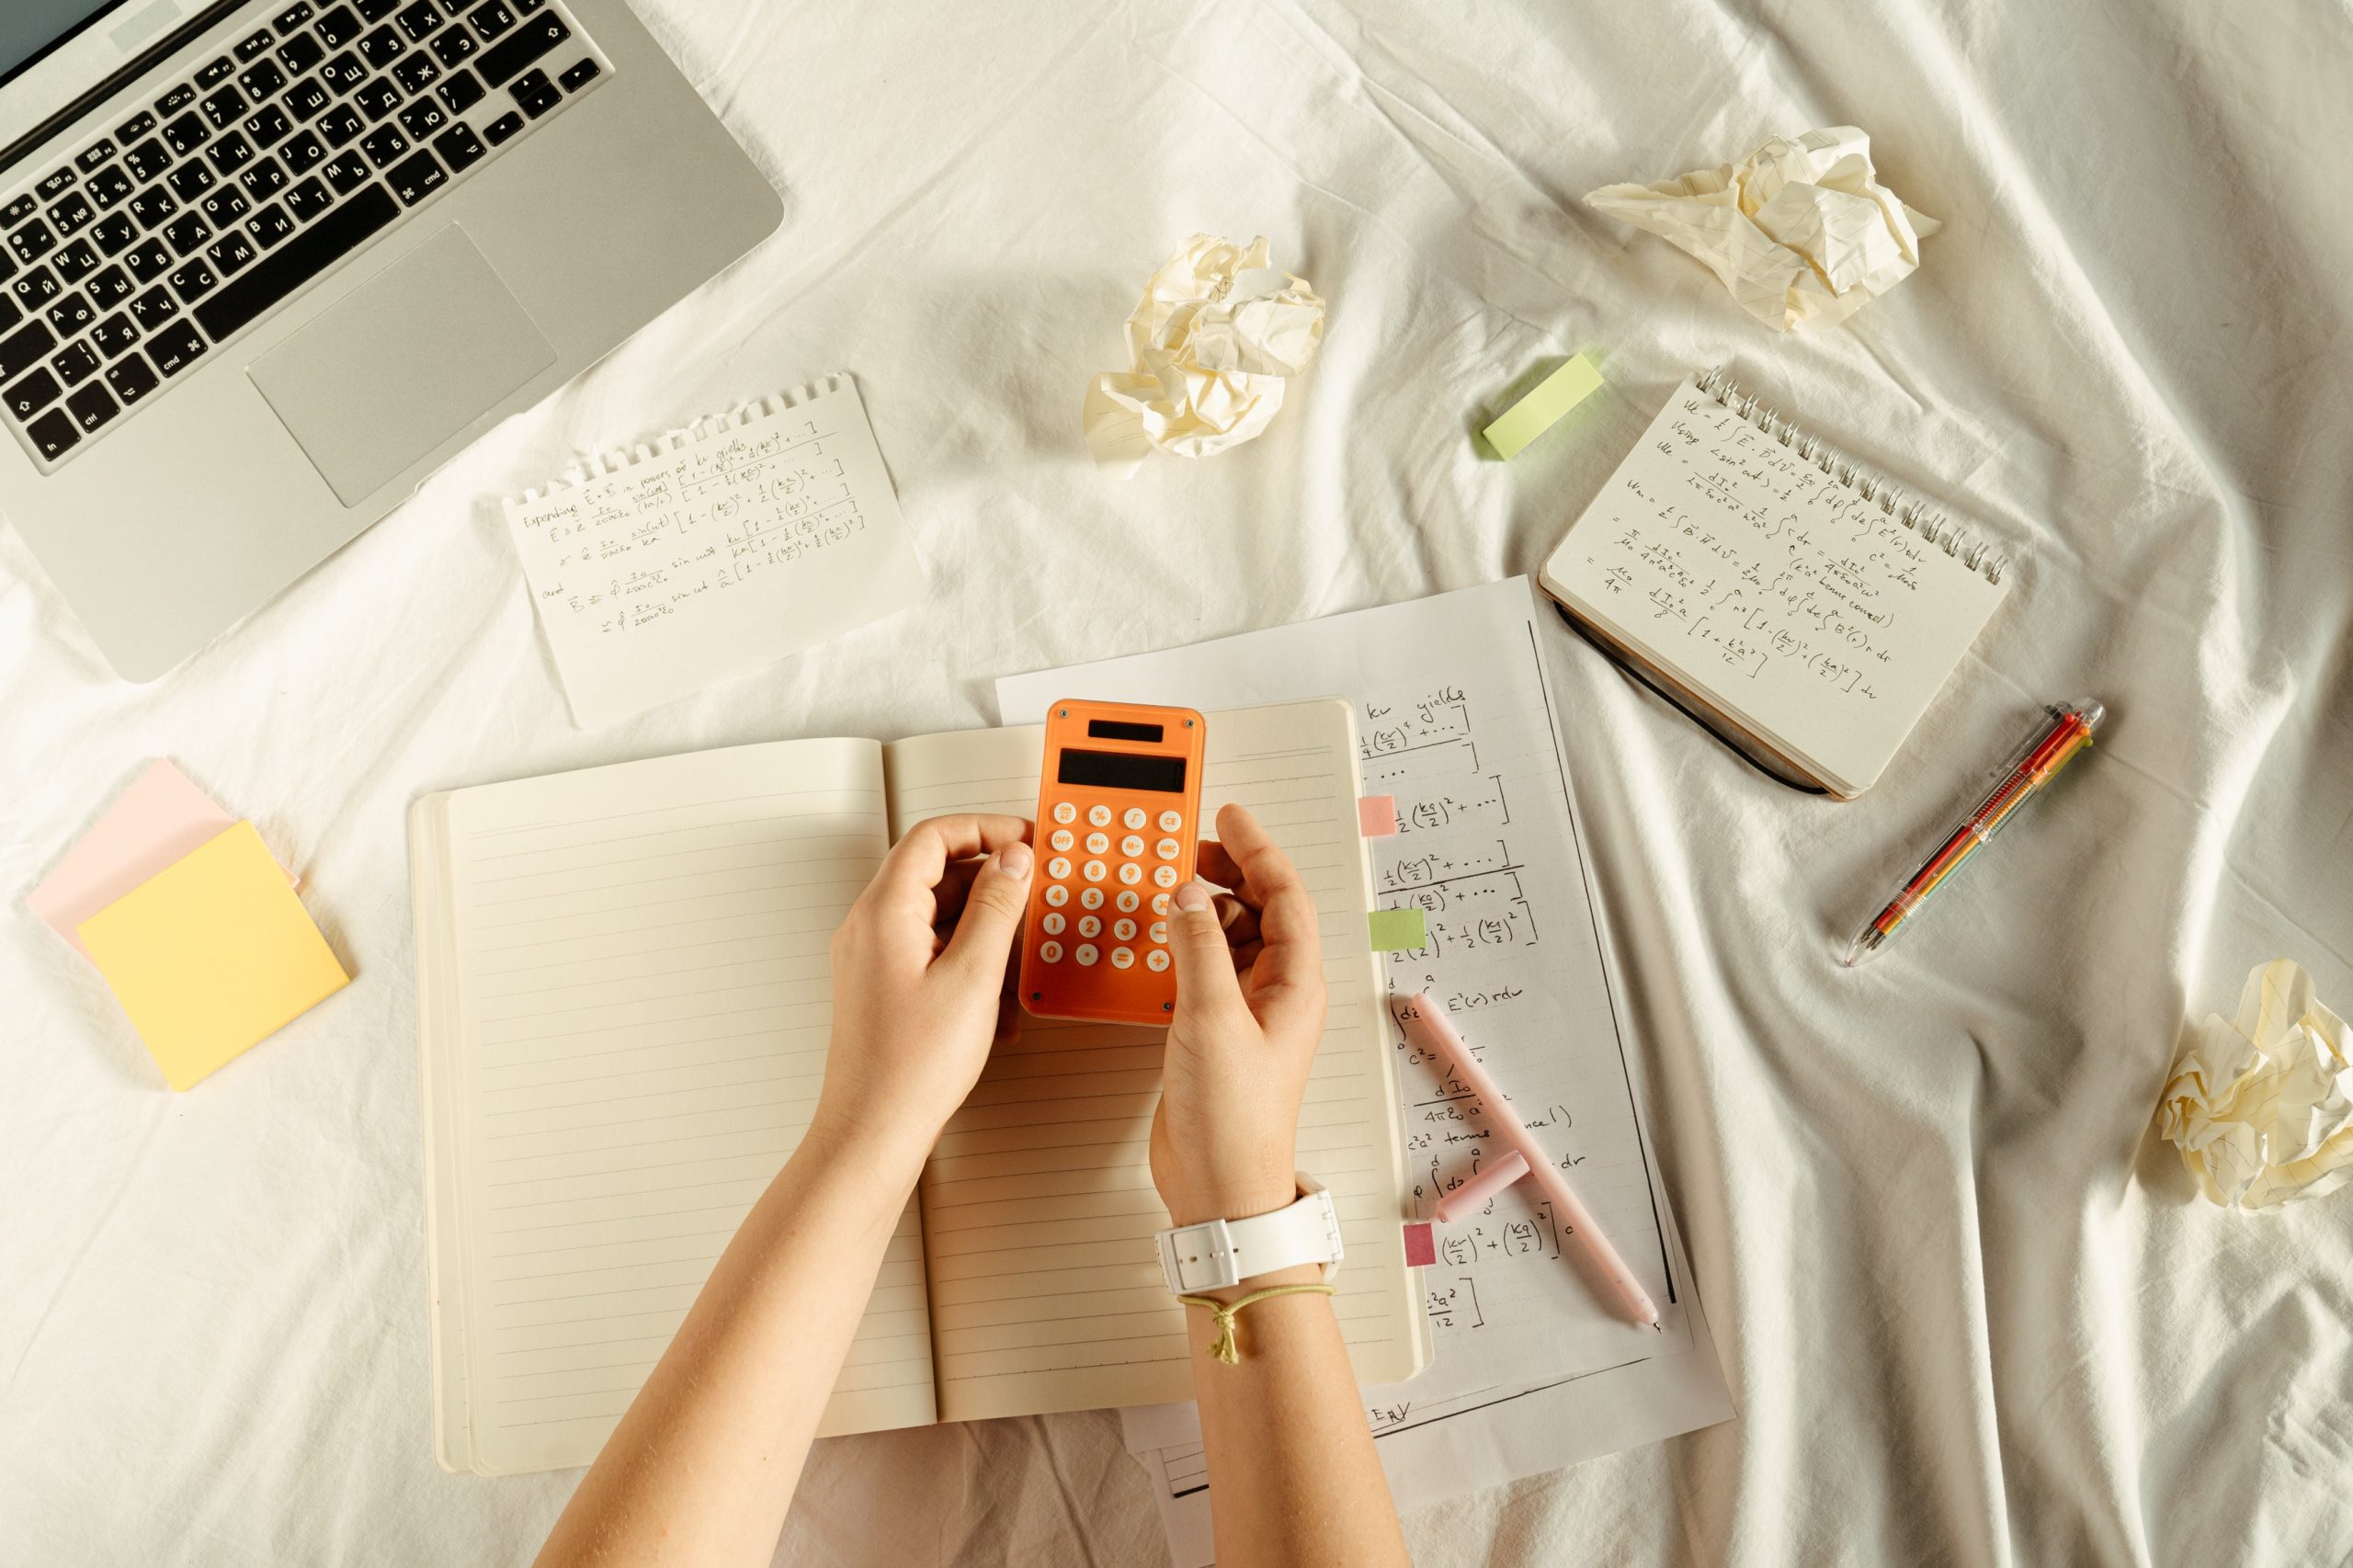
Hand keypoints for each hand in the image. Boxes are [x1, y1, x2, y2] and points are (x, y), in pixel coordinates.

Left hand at [812, 815, 1032, 1160]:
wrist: (873, 1130)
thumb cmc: (909, 1067)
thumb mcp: (973, 977)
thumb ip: (997, 909)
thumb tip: (1013, 861)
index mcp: (884, 912)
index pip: (933, 838)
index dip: (983, 829)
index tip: (1025, 840)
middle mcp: (871, 928)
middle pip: (936, 875)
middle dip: (992, 886)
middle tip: (1032, 898)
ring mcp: (874, 958)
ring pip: (939, 917)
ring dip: (985, 932)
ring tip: (1018, 964)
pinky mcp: (884, 987)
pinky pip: (932, 952)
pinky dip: (969, 963)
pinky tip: (997, 1001)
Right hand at [1150, 803, 1326, 1227]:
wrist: (1219, 1185)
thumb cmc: (1233, 1119)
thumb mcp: (1211, 1018)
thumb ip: (1197, 948)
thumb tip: (1185, 896)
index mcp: (1295, 984)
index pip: (1285, 896)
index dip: (1257, 849)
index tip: (1228, 816)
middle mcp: (1277, 993)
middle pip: (1260, 910)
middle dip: (1228, 871)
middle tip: (1190, 842)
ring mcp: (1246, 1011)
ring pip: (1231, 936)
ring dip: (1202, 907)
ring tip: (1169, 883)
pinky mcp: (1215, 1031)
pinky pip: (1205, 968)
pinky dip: (1184, 944)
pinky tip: (1159, 938)